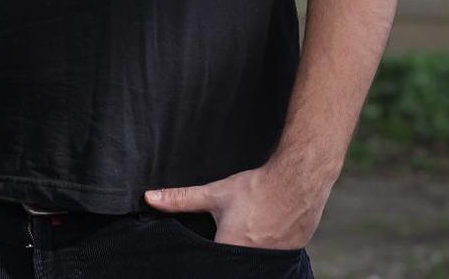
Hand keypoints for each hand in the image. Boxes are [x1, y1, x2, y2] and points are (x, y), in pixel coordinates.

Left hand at [143, 159, 329, 249]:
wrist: (298, 182)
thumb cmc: (255, 189)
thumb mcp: (215, 194)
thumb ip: (181, 199)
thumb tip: (150, 198)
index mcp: (230, 249)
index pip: (210, 265)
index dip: (205, 261)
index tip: (207, 250)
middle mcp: (252, 262)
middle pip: (229, 266)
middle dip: (223, 258)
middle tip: (225, 240)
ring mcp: (273, 262)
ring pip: (250, 266)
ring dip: (243, 258)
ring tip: (244, 237)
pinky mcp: (289, 258)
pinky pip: (268, 263)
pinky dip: (261, 255)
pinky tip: (260, 240)